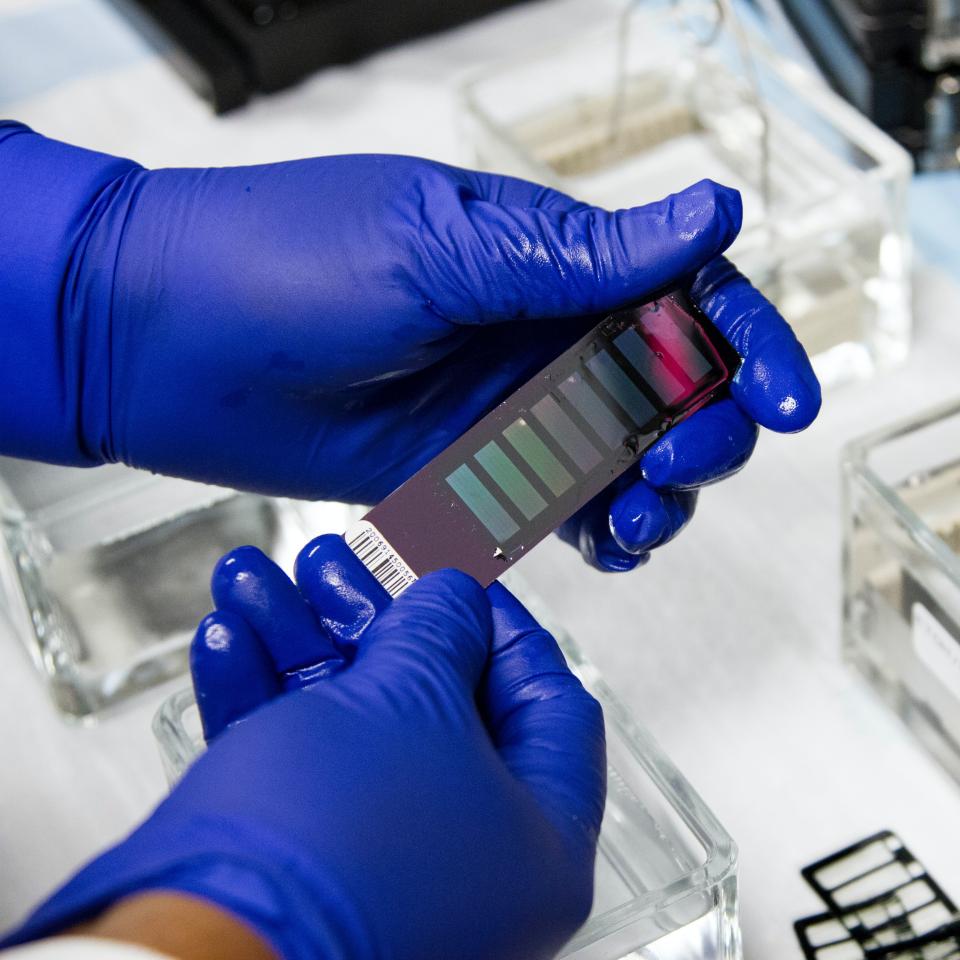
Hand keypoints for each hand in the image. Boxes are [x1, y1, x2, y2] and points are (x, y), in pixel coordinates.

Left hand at [0, 122, 818, 569]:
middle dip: (707, 431)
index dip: (751, 345)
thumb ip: (577, 255)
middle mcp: (541, 336)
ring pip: (629, 459)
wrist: (170, 342)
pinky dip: (601, 529)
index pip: (687, 296)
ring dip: (660, 493)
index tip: (785, 398)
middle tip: (679, 460)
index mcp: (550, 262)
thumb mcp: (440, 246)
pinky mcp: (471, 474)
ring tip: (639, 515)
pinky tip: (605, 541)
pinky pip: (564, 508)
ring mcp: (508, 411)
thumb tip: (710, 215)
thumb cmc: (286, 264)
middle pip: (676, 389)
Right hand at [3, 536, 604, 959]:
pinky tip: (225, 639)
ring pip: (349, 723)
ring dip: (295, 641)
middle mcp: (467, 859)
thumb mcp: (412, 701)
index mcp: (536, 838)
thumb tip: (453, 600)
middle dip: (371, 618)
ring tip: (251, 577)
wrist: (194, 957)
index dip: (505, 626)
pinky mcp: (303, 868)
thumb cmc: (335, 843)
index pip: (548, 705)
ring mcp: (381, 864)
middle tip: (332, 561)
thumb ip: (442, 632)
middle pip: (434, 703)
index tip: (461, 574)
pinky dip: (259, 698)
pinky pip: (294, 764)